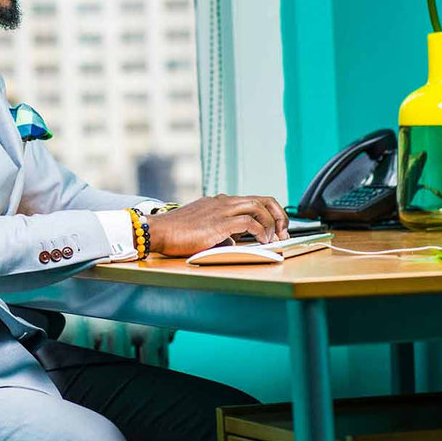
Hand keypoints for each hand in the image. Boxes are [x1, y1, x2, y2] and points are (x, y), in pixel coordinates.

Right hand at [146, 195, 287, 256]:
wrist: (158, 231)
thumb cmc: (175, 233)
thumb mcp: (202, 229)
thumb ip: (220, 231)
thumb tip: (233, 241)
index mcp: (219, 202)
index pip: (252, 200)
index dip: (269, 213)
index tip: (275, 228)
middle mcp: (223, 201)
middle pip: (262, 199)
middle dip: (278, 215)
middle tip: (283, 231)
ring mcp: (222, 210)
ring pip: (258, 207)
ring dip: (272, 223)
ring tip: (276, 238)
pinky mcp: (220, 222)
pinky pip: (249, 223)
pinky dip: (260, 231)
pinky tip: (262, 241)